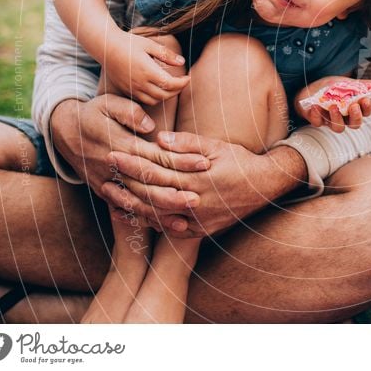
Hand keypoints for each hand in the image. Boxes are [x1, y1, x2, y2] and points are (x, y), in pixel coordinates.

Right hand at [51, 96, 206, 215]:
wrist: (63, 130)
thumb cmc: (94, 113)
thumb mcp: (108, 103)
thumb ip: (130, 112)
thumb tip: (150, 128)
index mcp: (119, 143)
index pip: (154, 155)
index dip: (179, 160)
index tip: (204, 163)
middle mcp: (113, 166)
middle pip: (146, 183)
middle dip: (172, 194)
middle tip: (198, 199)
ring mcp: (106, 181)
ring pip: (135, 201)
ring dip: (159, 213)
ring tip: (184, 222)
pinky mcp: (103, 190)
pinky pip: (124, 208)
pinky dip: (142, 219)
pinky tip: (161, 227)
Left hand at [101, 132, 305, 237]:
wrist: (265, 186)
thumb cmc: (240, 161)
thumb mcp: (217, 146)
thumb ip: (187, 143)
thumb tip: (158, 139)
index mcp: (199, 179)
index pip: (158, 171)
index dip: (134, 163)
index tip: (114, 153)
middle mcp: (197, 203)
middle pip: (152, 193)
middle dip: (126, 181)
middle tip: (105, 171)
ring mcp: (198, 221)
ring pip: (157, 214)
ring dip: (131, 204)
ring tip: (111, 192)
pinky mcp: (201, 231)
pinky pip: (169, 229)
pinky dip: (150, 221)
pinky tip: (133, 212)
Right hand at [104, 32, 188, 105]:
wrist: (105, 46)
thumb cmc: (128, 43)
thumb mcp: (149, 44)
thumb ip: (166, 54)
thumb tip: (182, 62)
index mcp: (147, 71)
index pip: (170, 84)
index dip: (182, 83)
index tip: (188, 78)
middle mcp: (139, 83)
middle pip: (164, 95)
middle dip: (177, 90)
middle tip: (182, 83)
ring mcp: (132, 88)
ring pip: (154, 100)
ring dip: (166, 96)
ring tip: (171, 87)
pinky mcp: (126, 90)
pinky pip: (144, 100)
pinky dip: (154, 98)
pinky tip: (157, 89)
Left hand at [294, 76, 370, 132]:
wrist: (312, 88)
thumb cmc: (332, 88)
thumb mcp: (346, 83)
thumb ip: (360, 85)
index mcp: (354, 109)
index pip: (365, 113)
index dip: (367, 108)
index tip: (365, 100)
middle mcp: (345, 118)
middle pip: (354, 125)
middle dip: (356, 117)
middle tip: (353, 106)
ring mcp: (331, 121)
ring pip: (338, 128)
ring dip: (337, 118)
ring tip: (334, 106)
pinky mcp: (316, 120)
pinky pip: (317, 122)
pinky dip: (316, 115)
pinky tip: (316, 106)